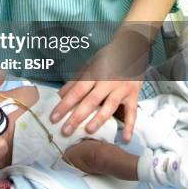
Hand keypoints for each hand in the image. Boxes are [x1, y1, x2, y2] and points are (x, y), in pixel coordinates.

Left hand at [50, 27, 149, 141]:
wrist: (130, 49)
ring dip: (99, 119)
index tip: (54, 117)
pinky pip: (132, 112)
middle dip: (77, 117)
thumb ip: (75, 81)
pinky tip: (125, 139)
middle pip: (90, 101)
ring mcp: (121, 89)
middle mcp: (107, 81)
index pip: (77, 91)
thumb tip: (59, 95)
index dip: (64, 105)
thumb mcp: (89, 65)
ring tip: (88, 131)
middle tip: (65, 131)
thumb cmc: (106, 59)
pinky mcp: (133, 95)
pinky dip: (130, 126)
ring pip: (109, 106)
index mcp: (94, 74)